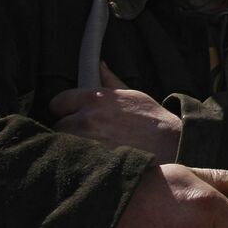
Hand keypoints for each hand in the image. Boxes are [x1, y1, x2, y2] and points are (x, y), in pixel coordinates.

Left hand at [51, 62, 180, 161]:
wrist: (170, 146)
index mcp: (95, 98)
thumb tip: (100, 65)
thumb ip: (111, 81)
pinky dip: (80, 162)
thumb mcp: (133, 95)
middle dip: (68, 131)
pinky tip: (93, 162)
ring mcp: (87, 142)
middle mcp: (87, 118)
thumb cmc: (152, 121)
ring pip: (64, 145)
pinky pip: (74, 161)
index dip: (64, 110)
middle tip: (84, 136)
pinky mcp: (91, 161)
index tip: (70, 115)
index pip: (58, 102)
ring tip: (90, 150)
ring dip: (73, 147)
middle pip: (58, 126)